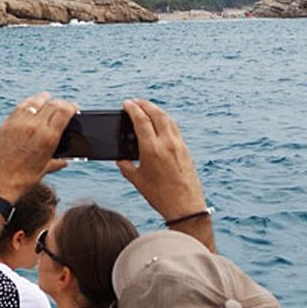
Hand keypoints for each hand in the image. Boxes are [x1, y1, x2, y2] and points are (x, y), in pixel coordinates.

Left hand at [0, 92, 76, 201]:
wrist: (0, 183)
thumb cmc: (24, 179)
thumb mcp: (45, 169)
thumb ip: (57, 162)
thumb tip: (66, 161)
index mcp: (48, 138)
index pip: (64, 111)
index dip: (71, 106)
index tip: (74, 108)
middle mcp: (35, 127)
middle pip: (52, 104)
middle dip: (61, 103)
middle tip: (63, 106)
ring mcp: (19, 124)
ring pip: (36, 102)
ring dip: (44, 99)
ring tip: (47, 99)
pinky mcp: (7, 124)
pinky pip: (21, 107)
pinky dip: (29, 103)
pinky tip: (32, 104)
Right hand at [117, 99, 205, 219]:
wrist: (185, 205)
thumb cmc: (160, 195)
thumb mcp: (137, 180)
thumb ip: (126, 166)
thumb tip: (121, 159)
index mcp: (152, 149)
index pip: (141, 120)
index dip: (133, 109)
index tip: (126, 103)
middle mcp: (167, 143)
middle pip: (157, 114)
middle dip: (145, 104)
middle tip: (135, 101)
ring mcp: (178, 145)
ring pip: (168, 119)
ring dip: (156, 110)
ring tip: (147, 108)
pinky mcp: (185, 150)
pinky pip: (175, 128)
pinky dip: (165, 120)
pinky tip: (160, 123)